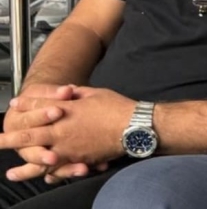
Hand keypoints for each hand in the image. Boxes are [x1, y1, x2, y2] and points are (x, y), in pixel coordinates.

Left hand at [0, 87, 133, 178]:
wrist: (131, 126)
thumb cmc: (115, 106)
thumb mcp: (95, 93)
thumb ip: (76, 94)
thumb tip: (65, 92)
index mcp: (67, 111)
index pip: (41, 107)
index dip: (26, 105)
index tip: (15, 104)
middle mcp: (62, 130)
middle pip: (31, 134)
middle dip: (11, 138)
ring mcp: (68, 148)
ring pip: (39, 159)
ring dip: (23, 166)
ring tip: (11, 173)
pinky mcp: (78, 160)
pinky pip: (58, 170)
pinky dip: (47, 174)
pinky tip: (41, 177)